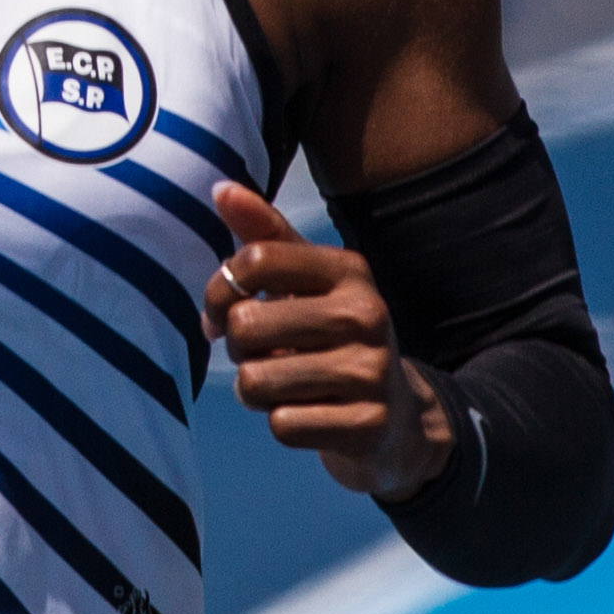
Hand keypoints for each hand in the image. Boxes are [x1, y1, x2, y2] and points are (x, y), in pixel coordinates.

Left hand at [206, 182, 456, 506]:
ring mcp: (372, 372)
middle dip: (236, 347)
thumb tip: (219, 188)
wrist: (395, 419)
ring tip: (284, 386)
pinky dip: (282, 423)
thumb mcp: (306, 284)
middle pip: (246, 325)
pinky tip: (310, 414)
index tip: (220, 311)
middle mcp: (367, 313)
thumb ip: (264, 235)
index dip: (218, 289)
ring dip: (254, 391)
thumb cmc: (330, 339)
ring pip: (255, 381)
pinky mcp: (367, 426)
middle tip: (260, 355)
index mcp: (349, 270)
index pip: (255, 260)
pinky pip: (282, 424)